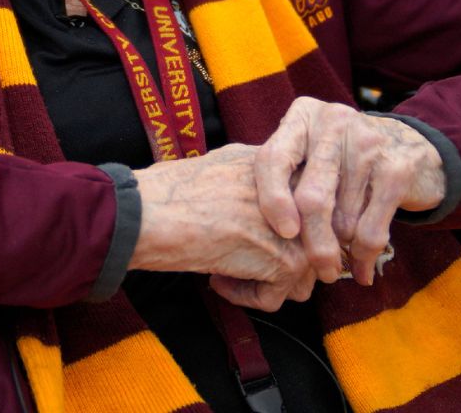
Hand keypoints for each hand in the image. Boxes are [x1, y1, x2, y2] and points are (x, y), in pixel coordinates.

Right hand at [130, 144, 313, 309]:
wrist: (152, 212)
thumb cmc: (171, 192)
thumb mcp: (226, 164)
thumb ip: (259, 181)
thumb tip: (274, 207)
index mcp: (283, 163)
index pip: (303, 210)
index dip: (277, 232)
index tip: (247, 238)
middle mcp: (298, 192)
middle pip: (307, 244)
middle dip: (273, 262)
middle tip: (235, 259)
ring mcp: (296, 227)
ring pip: (298, 275)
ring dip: (261, 282)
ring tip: (225, 271)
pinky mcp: (286, 260)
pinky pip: (274, 297)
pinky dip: (243, 297)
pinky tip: (217, 277)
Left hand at [254, 97, 445, 285]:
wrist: (412, 145)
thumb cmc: (344, 158)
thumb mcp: (311, 151)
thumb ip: (285, 175)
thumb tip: (250, 228)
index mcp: (303, 116)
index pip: (273, 159)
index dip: (272, 200)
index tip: (283, 232)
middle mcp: (333, 123)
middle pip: (311, 198)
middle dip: (312, 243)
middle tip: (317, 272)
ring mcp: (368, 144)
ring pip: (343, 219)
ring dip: (341, 248)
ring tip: (339, 262)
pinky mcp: (397, 169)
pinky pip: (371, 228)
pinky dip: (364, 256)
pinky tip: (362, 273)